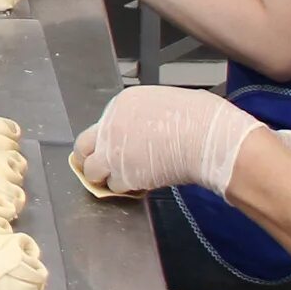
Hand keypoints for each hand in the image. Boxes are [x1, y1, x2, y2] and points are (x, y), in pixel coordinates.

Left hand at [72, 87, 273, 198]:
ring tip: (120, 179)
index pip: (100, 125)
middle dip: (90, 158)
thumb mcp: (164, 102)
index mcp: (121, 104)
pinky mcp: (124, 175)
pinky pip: (114, 186)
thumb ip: (143, 114)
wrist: (207, 138)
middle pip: (83, 147)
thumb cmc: (198, 117)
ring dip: (104, 176)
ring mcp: (114, 152)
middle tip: (101, 167)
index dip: (107, 139)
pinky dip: (123, 188)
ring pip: (92, 171)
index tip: (116, 148)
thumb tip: (145, 126)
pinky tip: (138, 183)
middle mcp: (110, 126)